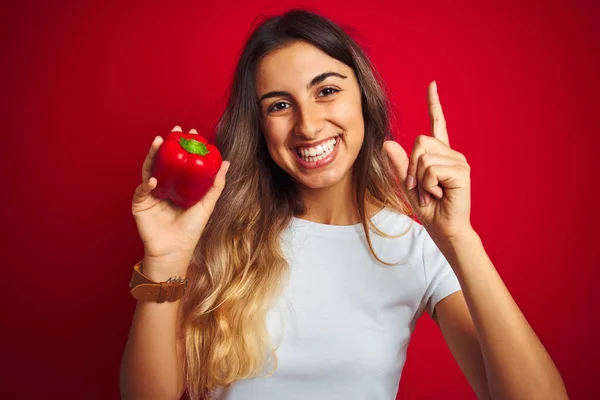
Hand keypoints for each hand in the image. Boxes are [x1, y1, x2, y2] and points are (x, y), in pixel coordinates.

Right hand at [131, 125, 229, 272]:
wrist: (175, 250)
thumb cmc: (191, 230)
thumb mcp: (206, 204)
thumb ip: (215, 184)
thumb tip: (226, 162)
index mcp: (177, 186)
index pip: (179, 161)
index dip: (183, 146)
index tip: (190, 133)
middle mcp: (163, 187)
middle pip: (163, 161)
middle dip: (167, 145)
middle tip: (173, 131)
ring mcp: (150, 194)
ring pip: (150, 169)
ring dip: (153, 156)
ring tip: (158, 143)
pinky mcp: (140, 204)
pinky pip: (142, 190)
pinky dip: (147, 183)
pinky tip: (154, 178)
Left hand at [384, 81, 471, 240]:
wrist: (444, 229)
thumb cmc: (429, 208)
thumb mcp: (406, 185)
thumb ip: (398, 164)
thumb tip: (387, 143)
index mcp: (439, 154)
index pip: (437, 123)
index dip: (433, 104)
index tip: (432, 85)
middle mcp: (451, 154)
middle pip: (419, 141)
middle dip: (410, 166)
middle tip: (418, 186)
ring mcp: (458, 161)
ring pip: (423, 157)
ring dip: (419, 179)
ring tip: (431, 192)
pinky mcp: (461, 171)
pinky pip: (431, 169)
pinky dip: (427, 184)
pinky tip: (439, 193)